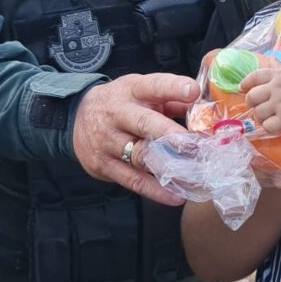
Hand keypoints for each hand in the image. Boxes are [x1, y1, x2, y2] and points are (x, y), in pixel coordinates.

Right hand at [72, 73, 199, 205]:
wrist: (77, 118)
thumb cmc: (122, 103)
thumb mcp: (141, 91)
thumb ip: (171, 98)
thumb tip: (203, 107)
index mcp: (131, 90)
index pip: (153, 85)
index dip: (173, 87)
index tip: (193, 91)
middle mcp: (117, 114)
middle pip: (145, 123)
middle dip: (171, 134)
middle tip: (197, 145)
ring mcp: (108, 141)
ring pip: (141, 155)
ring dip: (170, 167)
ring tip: (195, 176)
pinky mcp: (103, 166)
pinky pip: (133, 180)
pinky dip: (156, 190)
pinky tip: (176, 195)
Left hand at [241, 66, 280, 133]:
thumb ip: (279, 67)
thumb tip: (270, 58)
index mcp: (278, 75)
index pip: (254, 76)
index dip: (245, 83)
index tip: (242, 88)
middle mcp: (276, 88)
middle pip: (251, 97)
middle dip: (251, 103)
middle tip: (257, 106)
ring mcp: (280, 104)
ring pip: (258, 113)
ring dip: (261, 117)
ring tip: (269, 117)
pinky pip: (267, 125)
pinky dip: (269, 126)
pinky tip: (276, 124)